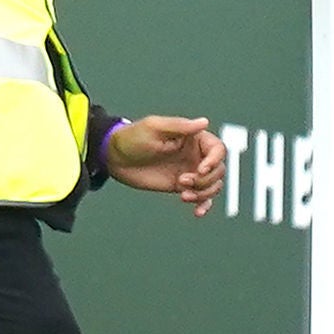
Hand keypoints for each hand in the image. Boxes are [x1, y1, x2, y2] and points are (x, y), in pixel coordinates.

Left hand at [105, 115, 225, 213]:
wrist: (115, 158)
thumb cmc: (132, 137)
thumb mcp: (154, 128)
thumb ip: (179, 126)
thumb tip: (204, 122)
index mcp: (192, 138)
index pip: (218, 149)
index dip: (214, 161)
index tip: (200, 169)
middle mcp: (195, 154)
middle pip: (218, 170)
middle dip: (205, 179)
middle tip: (183, 180)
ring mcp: (189, 171)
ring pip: (213, 185)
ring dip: (203, 193)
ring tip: (184, 194)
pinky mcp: (181, 186)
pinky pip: (201, 197)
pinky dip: (204, 205)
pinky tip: (198, 211)